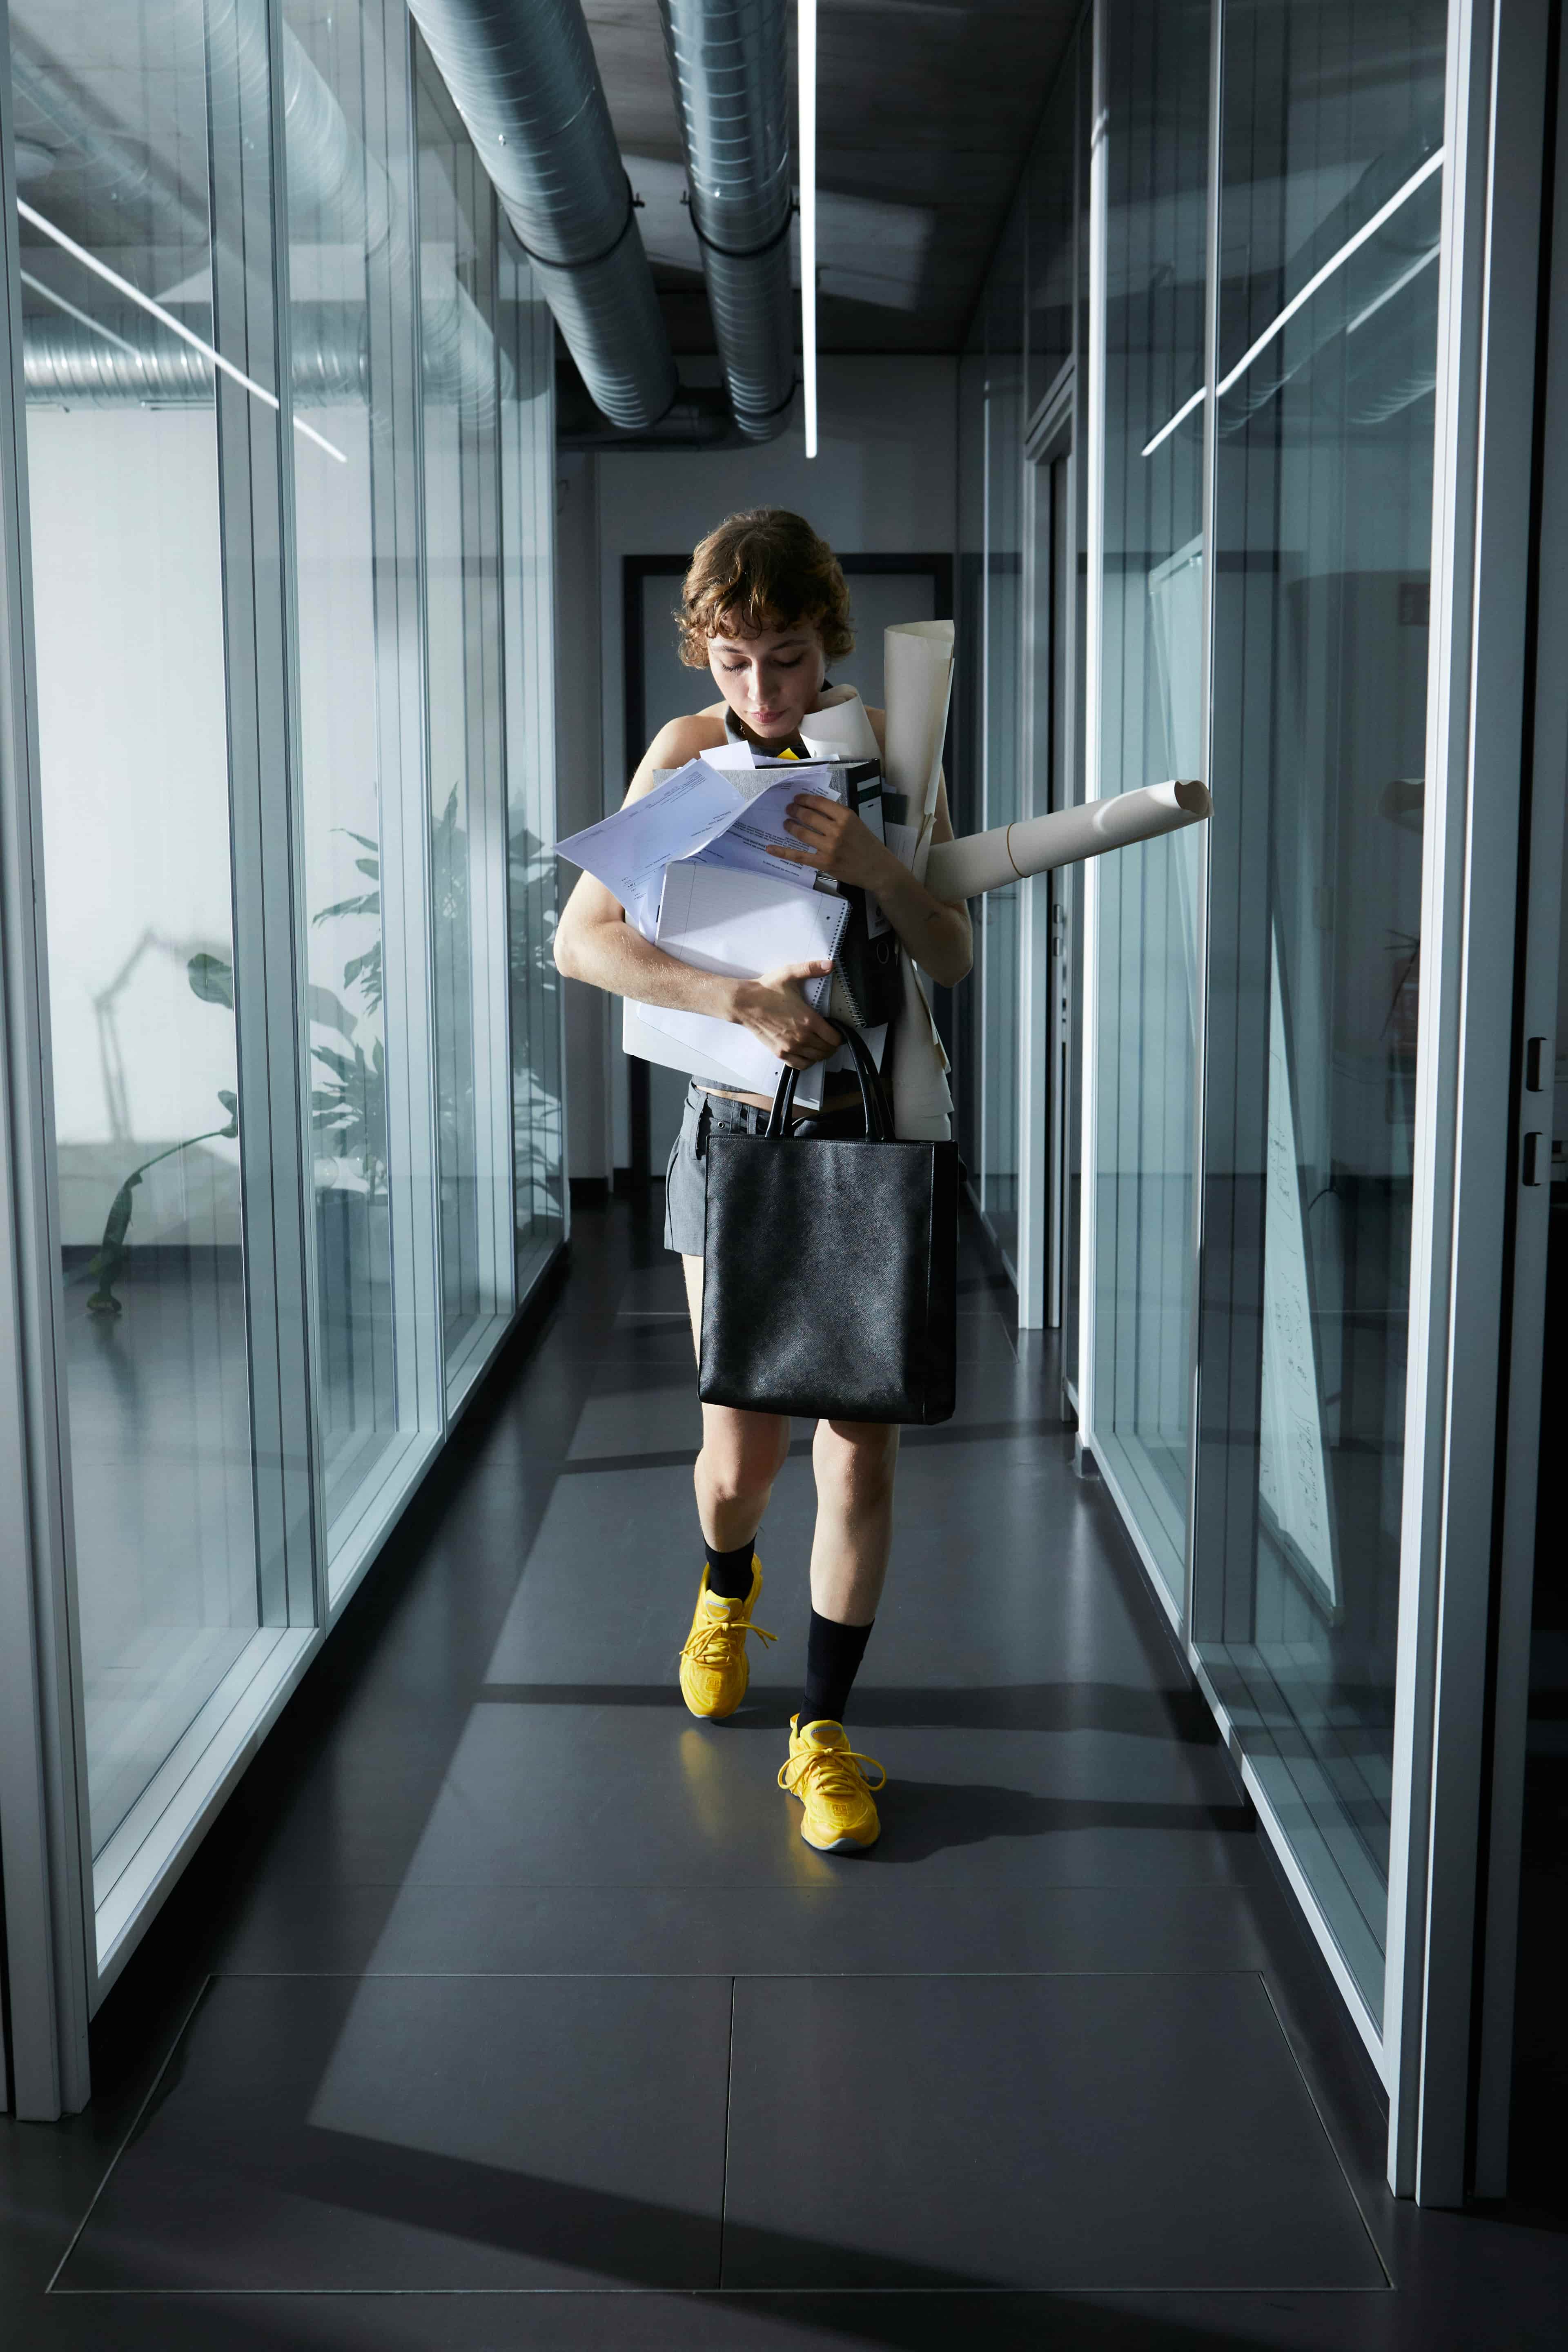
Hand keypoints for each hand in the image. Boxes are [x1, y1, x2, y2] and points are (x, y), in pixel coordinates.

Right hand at [729, 959, 839, 1069]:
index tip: (838, 1030)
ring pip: (816, 1059)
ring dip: (822, 1053)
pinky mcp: (780, 1052)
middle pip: (828, 1050)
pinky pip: (801, 1065)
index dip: (840, 1035)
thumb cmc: (766, 990)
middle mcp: (802, 1037)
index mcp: (808, 1020)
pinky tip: (808, 1053)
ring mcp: (790, 1047)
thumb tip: (830, 964)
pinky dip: (808, 1061)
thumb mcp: (790, 974)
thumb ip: (811, 969)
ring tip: (821, 1045)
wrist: (745, 1003)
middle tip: (831, 1037)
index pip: (835, 1038)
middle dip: (833, 1045)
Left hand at [768, 793, 896, 891]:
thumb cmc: (868, 845)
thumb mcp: (856, 823)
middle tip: (788, 809)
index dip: (804, 799)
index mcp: (846, 816)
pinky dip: (783, 852)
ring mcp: (830, 847)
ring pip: (802, 833)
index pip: (819, 803)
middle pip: (808, 816)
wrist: (879, 869)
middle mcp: (837, 830)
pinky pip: (800, 856)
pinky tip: (771, 848)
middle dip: (795, 810)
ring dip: (790, 826)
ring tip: (785, 823)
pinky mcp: (824, 863)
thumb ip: (838, 816)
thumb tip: (815, 809)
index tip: (797, 798)